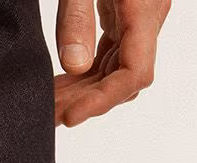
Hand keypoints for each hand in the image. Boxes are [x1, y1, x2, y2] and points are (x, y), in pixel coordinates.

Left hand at [53, 0, 170, 127]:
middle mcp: (148, 18)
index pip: (134, 74)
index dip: (102, 101)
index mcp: (144, 9)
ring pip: (114, 72)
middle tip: (49, 115)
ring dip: (82, 92)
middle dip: (84, 102)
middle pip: (122, 79)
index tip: (70, 117)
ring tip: (50, 103)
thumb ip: (77, 18)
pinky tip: (63, 84)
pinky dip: (85, 74)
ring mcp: (138, 19)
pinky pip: (109, 56)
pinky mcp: (126, 17)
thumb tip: (75, 65)